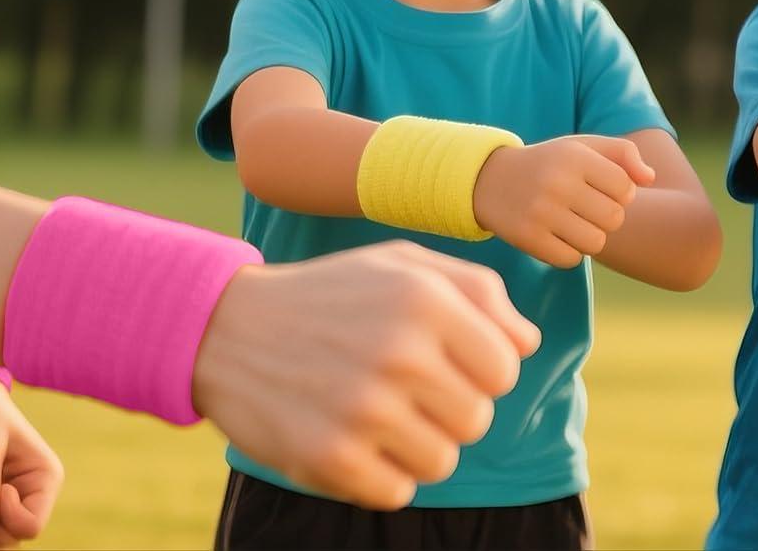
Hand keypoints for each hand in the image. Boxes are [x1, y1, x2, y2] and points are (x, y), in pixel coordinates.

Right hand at [191, 242, 540, 510]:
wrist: (231, 328)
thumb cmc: (331, 295)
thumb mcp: (400, 265)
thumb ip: (475, 291)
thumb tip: (526, 343)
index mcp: (424, 298)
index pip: (504, 367)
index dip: (477, 368)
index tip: (438, 358)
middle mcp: (400, 350)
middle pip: (476, 420)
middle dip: (445, 407)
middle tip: (397, 382)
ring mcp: (365, 407)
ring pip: (442, 463)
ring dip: (413, 443)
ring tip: (371, 406)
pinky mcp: (331, 457)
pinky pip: (396, 492)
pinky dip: (378, 472)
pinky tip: (346, 431)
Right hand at [473, 134, 655, 266]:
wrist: (489, 180)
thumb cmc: (548, 164)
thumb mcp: (581, 147)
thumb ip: (622, 154)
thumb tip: (649, 179)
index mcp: (574, 156)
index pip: (626, 189)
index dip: (619, 193)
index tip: (600, 189)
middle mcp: (557, 182)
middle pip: (614, 219)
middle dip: (606, 217)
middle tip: (586, 209)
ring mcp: (540, 211)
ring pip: (595, 243)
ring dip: (588, 236)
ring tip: (572, 222)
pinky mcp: (528, 238)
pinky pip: (571, 259)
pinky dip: (568, 252)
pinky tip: (554, 235)